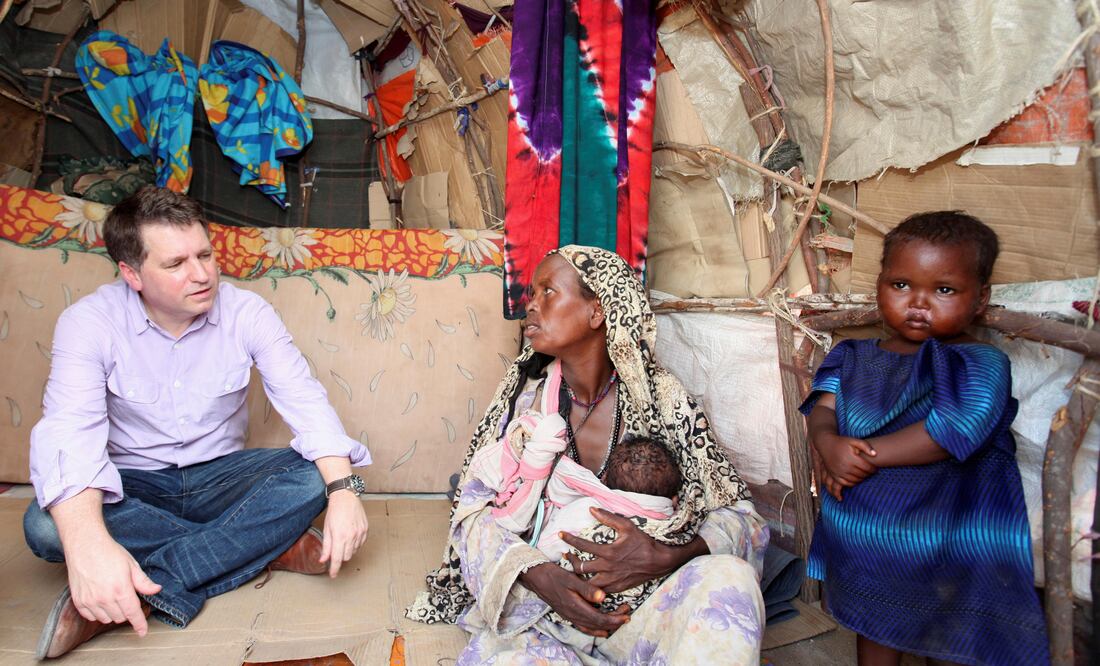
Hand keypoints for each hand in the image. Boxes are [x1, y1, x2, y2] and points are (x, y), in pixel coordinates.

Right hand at [66, 536, 160, 634]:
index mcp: (121, 589)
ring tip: (112, 596)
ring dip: (112, 612)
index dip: (140, 624)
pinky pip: (91, 617)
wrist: (85, 546)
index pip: (133, 613)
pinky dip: (98, 612)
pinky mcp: (79, 601)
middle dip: (127, 611)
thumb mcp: (131, 565)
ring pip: (106, 619)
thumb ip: (143, 582)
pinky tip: (100, 599)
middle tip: (126, 596)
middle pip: (121, 618)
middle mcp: (105, 598)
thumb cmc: (109, 553)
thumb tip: (156, 590)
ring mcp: (90, 601)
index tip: (142, 632)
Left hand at [320, 491, 368, 576]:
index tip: (333, 575)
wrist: (346, 497)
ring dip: (348, 549)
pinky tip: (350, 535)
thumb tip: (323, 560)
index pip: (337, 559)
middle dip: (340, 556)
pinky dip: (355, 543)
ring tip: (343, 538)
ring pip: (354, 551)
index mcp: (339, 537)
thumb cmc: (334, 511)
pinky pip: (360, 543)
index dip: (335, 569)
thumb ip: (326, 546)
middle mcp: (351, 536)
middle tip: (336, 548)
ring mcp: (360, 533)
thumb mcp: (326, 529)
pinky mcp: (365, 530)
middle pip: (346, 557)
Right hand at [519, 562, 630, 636]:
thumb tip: (603, 598)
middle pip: (598, 625)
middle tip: (627, 614)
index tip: (626, 614)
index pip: (599, 619)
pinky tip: (601, 629)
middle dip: (614, 621)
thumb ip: (587, 589)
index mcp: (576, 607)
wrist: (537, 578)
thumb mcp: (571, 579)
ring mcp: (570, 616)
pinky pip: (584, 626)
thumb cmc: (554, 576)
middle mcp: (573, 615)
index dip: (614, 619)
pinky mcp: (568, 614)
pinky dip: (595, 629)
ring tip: (618, 621)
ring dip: (606, 625)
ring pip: (592, 627)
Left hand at [560, 508, 681, 593]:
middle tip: (565, 555)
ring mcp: (612, 580)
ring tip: (573, 569)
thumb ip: (609, 518)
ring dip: (578, 576)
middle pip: (580, 568)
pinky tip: (587, 580)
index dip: (569, 539)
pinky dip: (591, 586)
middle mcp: (607, 568)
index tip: (560, 534)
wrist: (659, 562)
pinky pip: (599, 590)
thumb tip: (592, 509)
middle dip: (570, 561)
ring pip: (587, 584)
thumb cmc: (644, 543)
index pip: (582, 545)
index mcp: (608, 552)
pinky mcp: (617, 588)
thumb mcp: (628, 526)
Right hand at [812, 432, 876, 488]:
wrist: (826, 445)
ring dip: (862, 479)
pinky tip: (856, 479)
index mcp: (851, 458)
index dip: (873, 469)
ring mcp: (839, 472)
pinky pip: (846, 483)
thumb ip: (865, 446)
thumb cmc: (842, 442)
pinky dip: (852, 483)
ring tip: (864, 474)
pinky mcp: (834, 475)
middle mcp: (844, 466)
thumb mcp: (853, 440)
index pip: (867, 467)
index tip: (876, 468)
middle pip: (862, 474)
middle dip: (868, 474)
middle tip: (871, 472)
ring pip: (855, 480)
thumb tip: (875, 454)